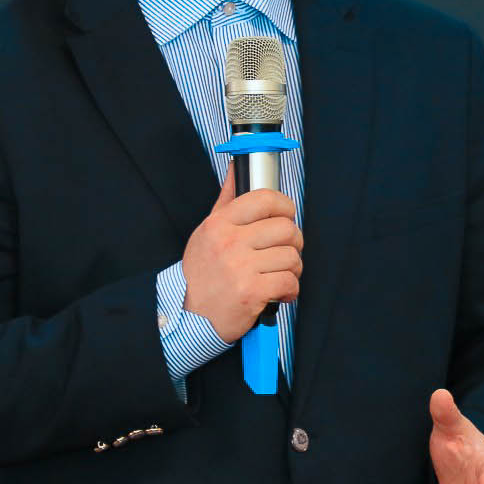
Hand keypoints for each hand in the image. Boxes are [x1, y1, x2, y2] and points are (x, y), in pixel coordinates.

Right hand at [182, 169, 301, 342]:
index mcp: (220, 223)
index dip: (285, 206)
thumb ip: (227, 200)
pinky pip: (289, 282)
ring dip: (293, 269)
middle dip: (293, 243)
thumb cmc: (202, 273)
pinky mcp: (251, 293)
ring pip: (292, 257)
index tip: (286, 217)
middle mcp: (230, 242)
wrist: (189, 315)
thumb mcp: (207, 232)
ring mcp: (240, 267)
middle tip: (284, 253)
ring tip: (279, 276)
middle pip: (286, 228)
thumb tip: (238, 167)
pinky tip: (280, 293)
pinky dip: (291, 290)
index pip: (265, 199)